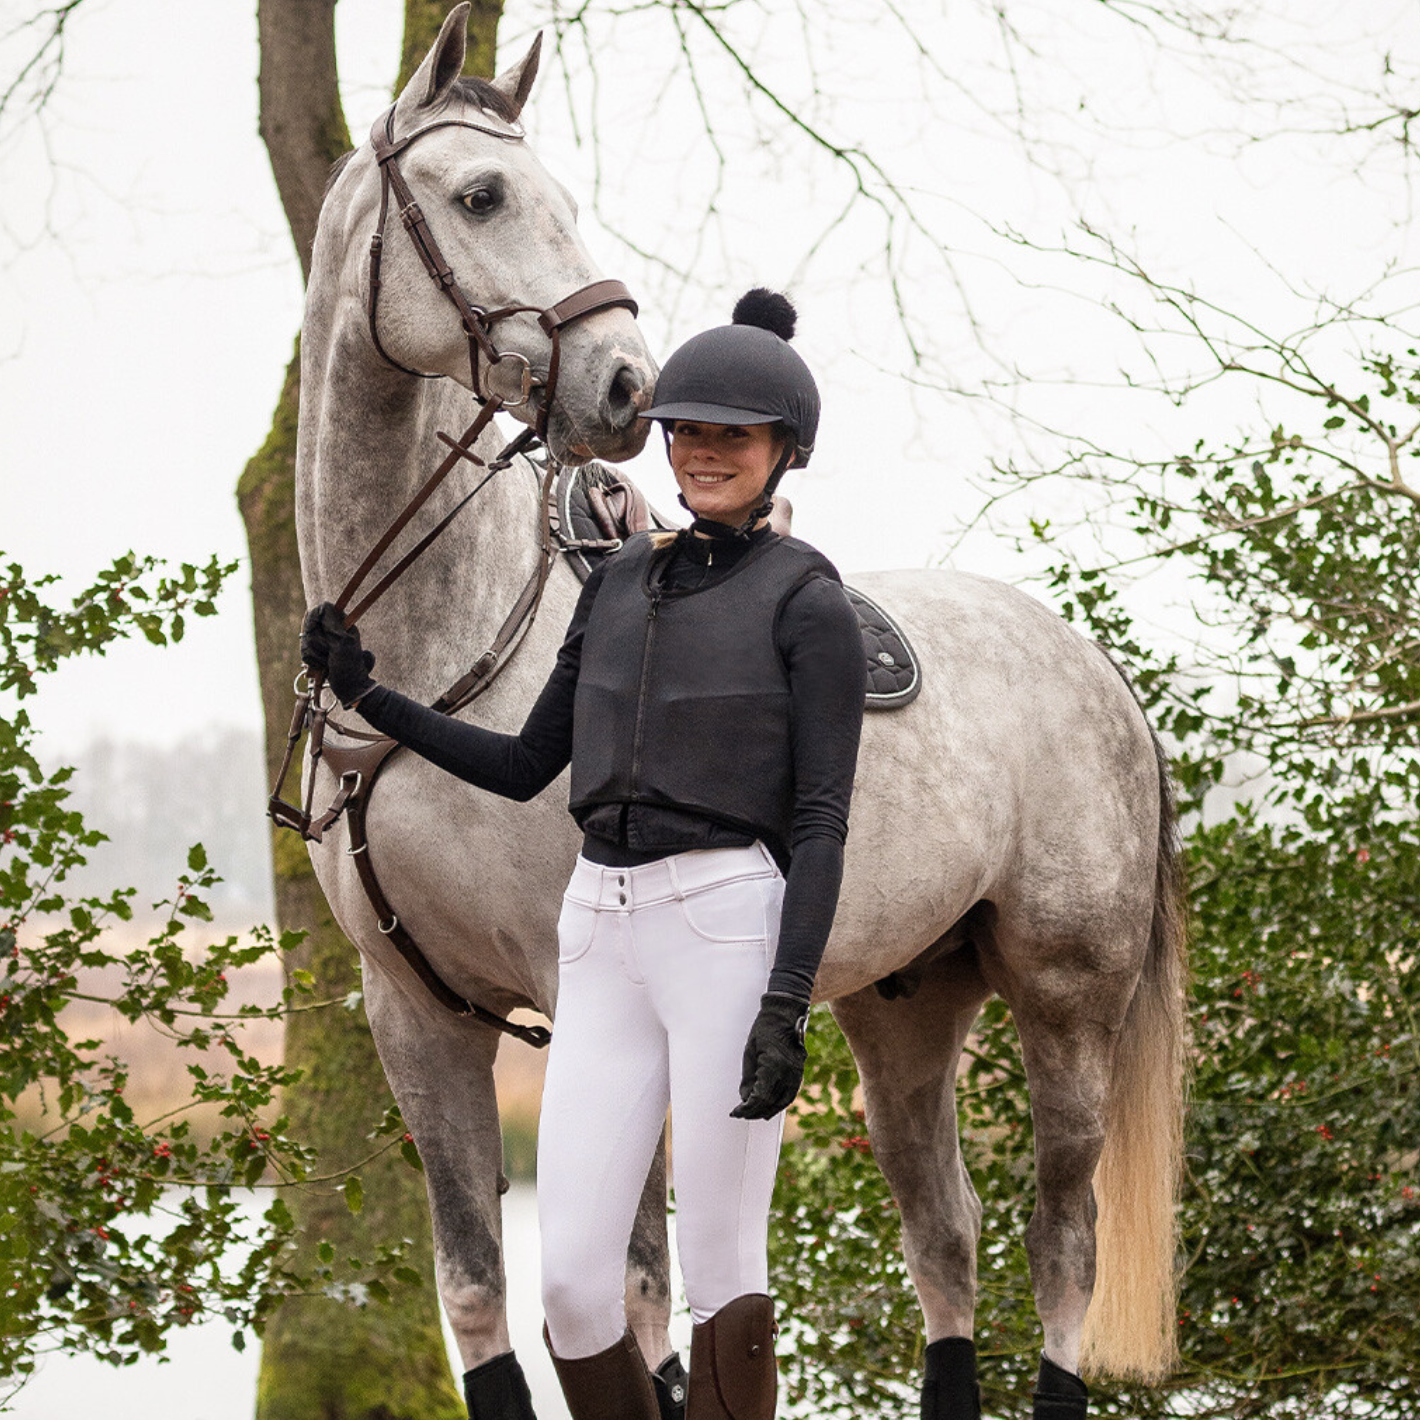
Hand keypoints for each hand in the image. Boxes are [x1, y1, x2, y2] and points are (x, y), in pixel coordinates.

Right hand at [300, 602, 376, 707]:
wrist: (349, 689)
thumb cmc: (350, 668)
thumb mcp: (343, 644)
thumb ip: (332, 625)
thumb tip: (325, 605)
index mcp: (343, 624)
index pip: (322, 609)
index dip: (314, 619)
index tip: (313, 631)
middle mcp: (333, 631)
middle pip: (310, 626)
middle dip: (316, 642)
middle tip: (329, 653)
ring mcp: (325, 642)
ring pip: (306, 641)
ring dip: (315, 655)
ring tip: (328, 662)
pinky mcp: (318, 654)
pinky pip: (305, 653)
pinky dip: (312, 662)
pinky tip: (322, 667)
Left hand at [730, 993, 808, 1119]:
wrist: (784, 1015)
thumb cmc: (764, 1029)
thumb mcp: (749, 1052)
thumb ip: (747, 1078)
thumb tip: (745, 1098)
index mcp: (773, 1065)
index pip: (759, 1097)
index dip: (747, 1108)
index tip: (736, 1111)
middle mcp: (787, 1072)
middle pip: (770, 1102)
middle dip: (754, 1112)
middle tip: (741, 1114)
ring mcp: (796, 1073)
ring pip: (782, 1102)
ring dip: (767, 1110)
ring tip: (754, 1114)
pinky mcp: (799, 1073)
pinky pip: (789, 1095)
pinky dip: (779, 1104)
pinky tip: (769, 1107)